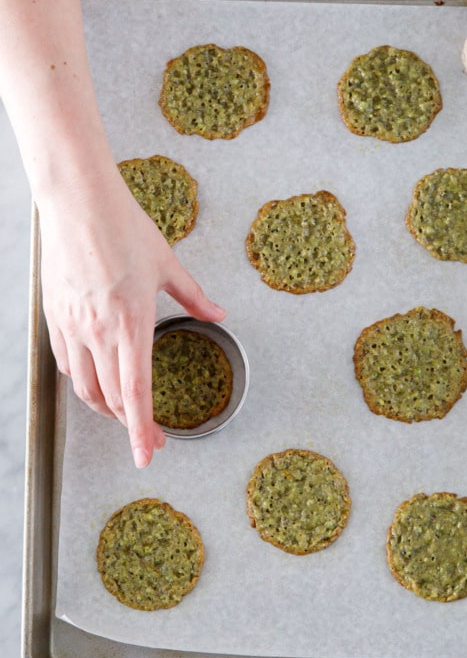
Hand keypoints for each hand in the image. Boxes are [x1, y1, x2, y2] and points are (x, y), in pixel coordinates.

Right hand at [37, 172, 225, 467]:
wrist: (78, 202)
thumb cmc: (124, 228)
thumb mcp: (167, 264)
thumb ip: (195, 298)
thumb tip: (219, 315)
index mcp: (132, 322)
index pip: (136, 392)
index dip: (142, 430)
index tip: (149, 454)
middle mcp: (98, 332)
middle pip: (111, 398)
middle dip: (131, 425)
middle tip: (150, 438)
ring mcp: (73, 326)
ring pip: (84, 386)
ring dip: (105, 408)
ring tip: (124, 415)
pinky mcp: (55, 317)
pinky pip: (66, 363)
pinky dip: (83, 381)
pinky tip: (94, 381)